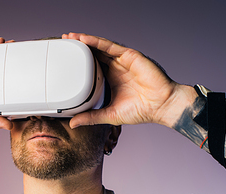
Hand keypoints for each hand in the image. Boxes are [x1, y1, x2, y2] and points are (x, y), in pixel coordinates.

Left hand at [62, 33, 190, 128]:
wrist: (162, 106)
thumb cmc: (142, 110)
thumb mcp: (109, 115)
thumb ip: (91, 117)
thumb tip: (73, 123)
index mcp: (112, 78)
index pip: (92, 66)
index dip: (79, 61)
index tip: (65, 58)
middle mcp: (116, 67)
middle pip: (94, 53)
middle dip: (79, 47)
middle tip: (64, 42)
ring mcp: (123, 60)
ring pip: (100, 46)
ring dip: (85, 41)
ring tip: (70, 37)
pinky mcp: (130, 56)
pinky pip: (110, 46)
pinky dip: (96, 42)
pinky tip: (84, 39)